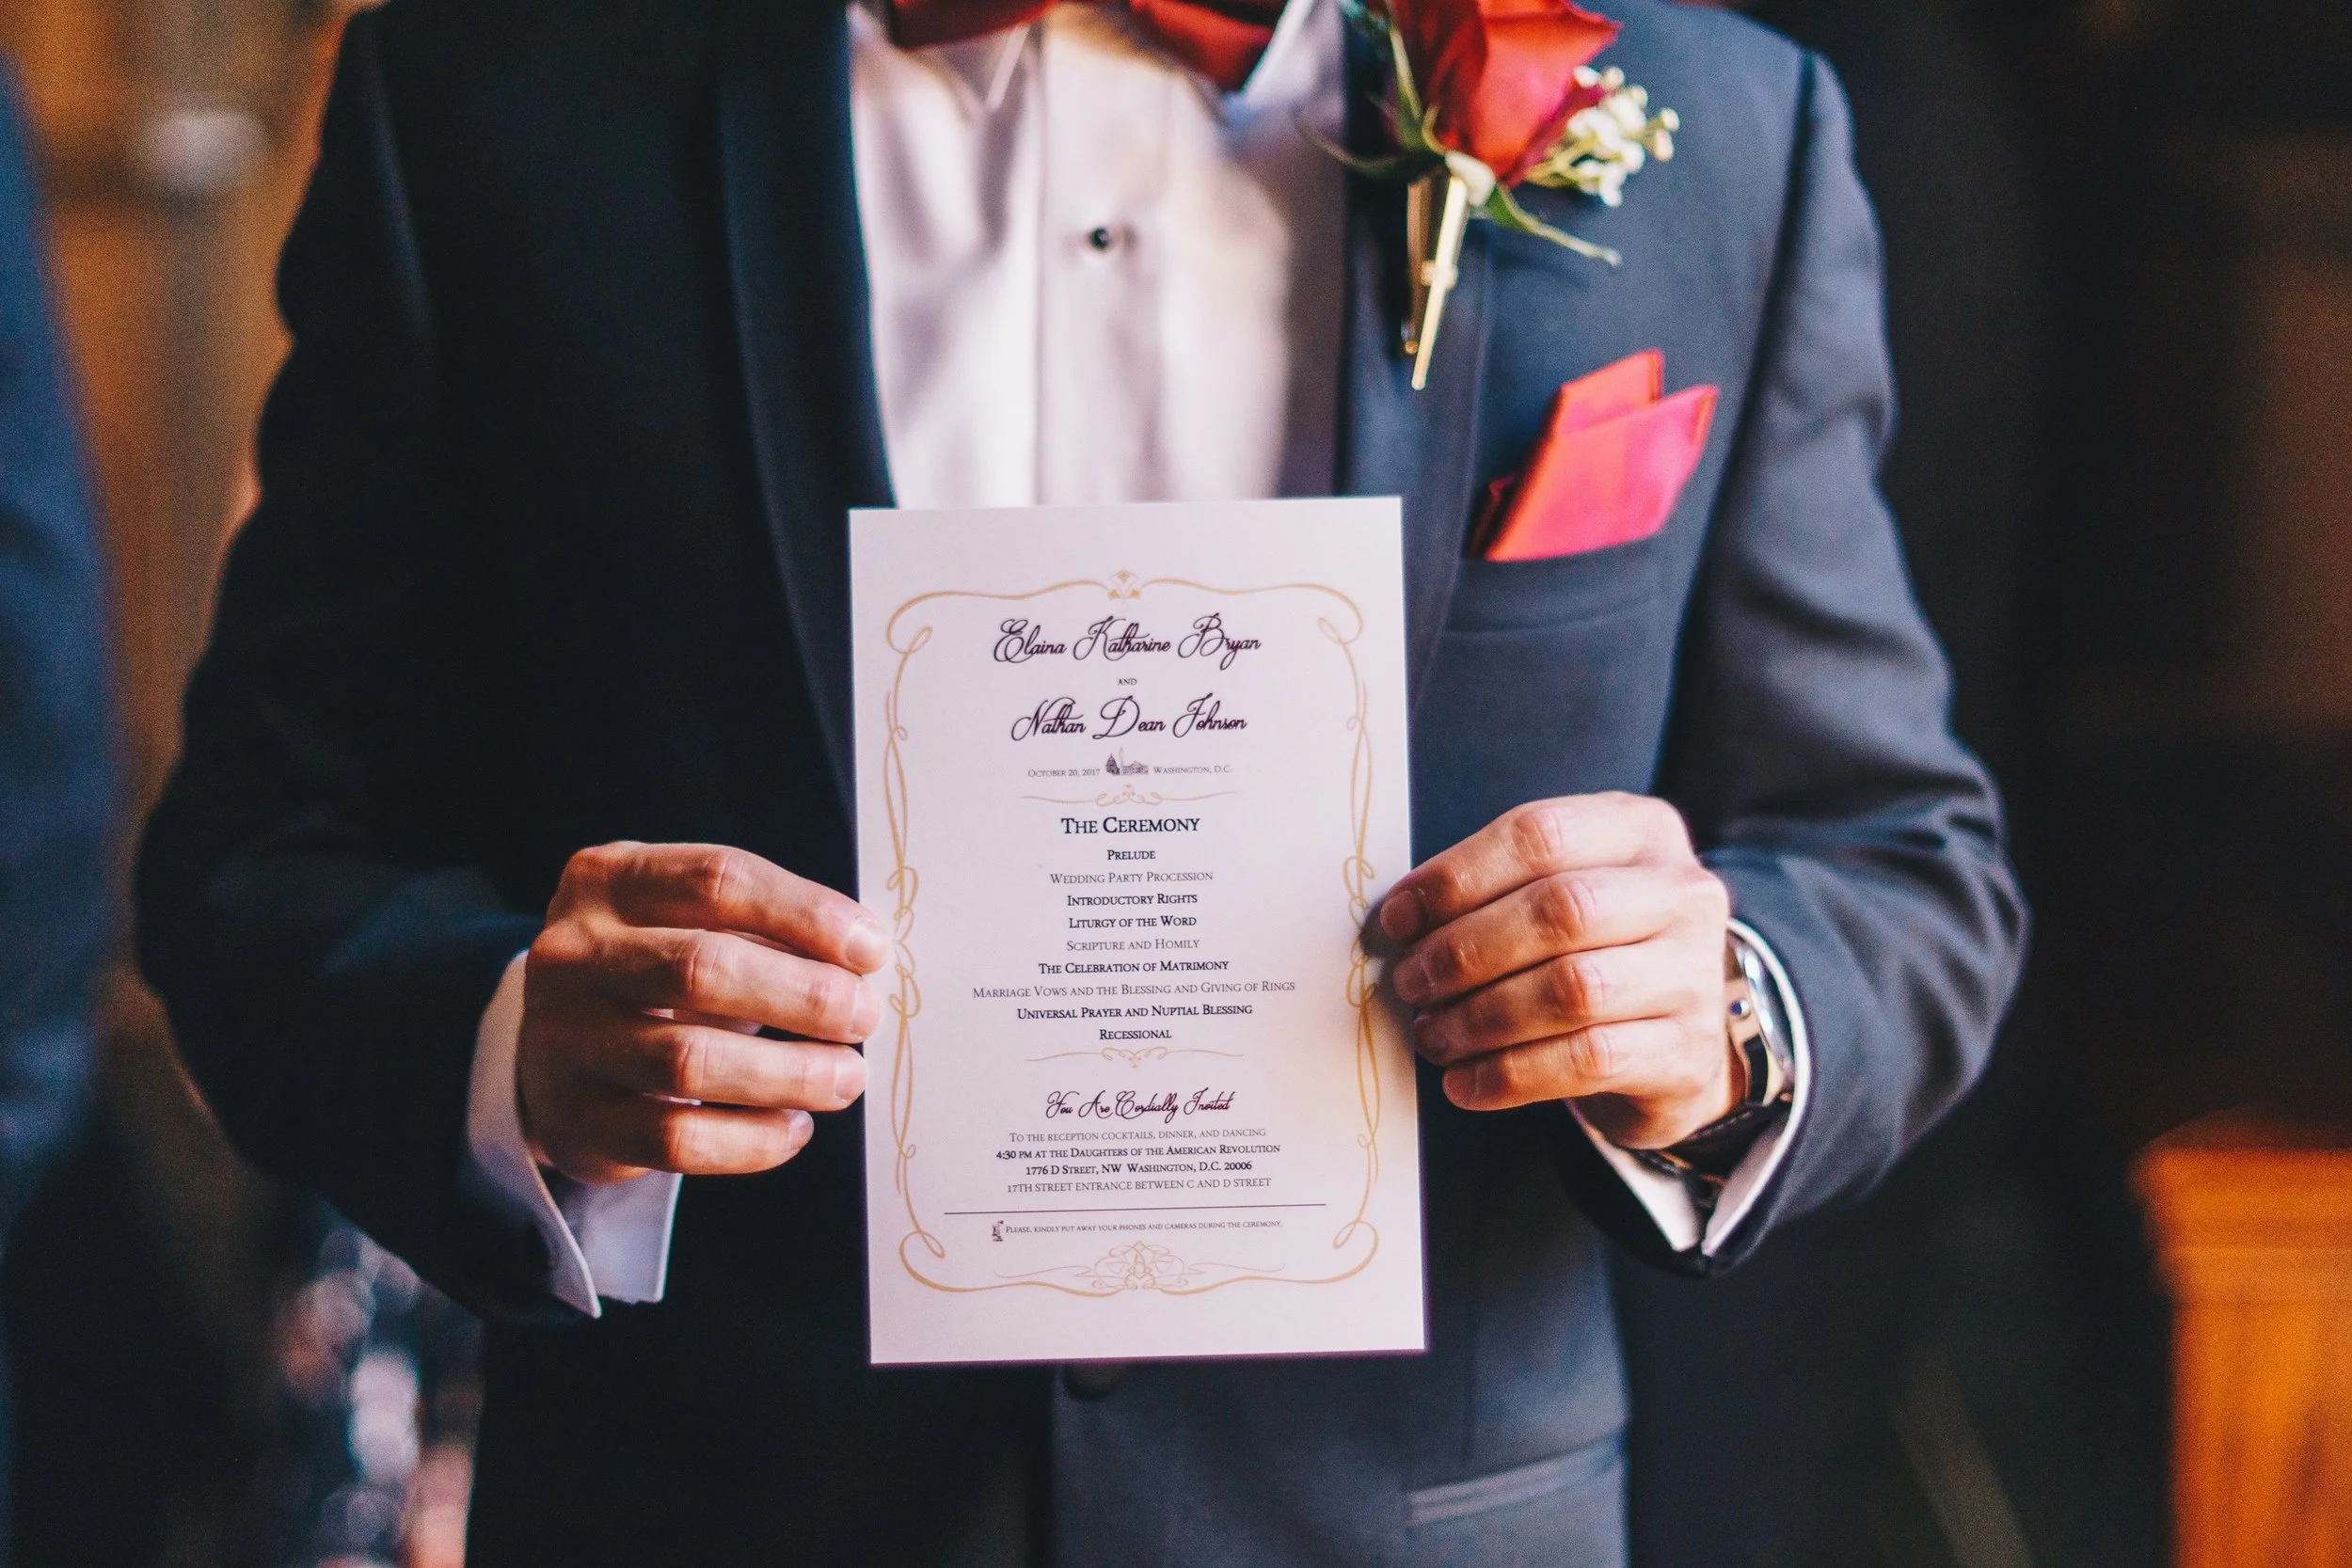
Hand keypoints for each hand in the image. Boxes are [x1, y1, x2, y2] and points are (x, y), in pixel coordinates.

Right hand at [518, 842, 887, 1184]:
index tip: (871, 950)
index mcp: (609, 881)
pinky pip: (676, 1139)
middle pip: (700, 968)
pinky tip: (794, 1127)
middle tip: (864, 1017)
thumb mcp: (687, 921)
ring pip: (688, 1062)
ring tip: (846, 1077)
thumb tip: (863, 957)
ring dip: (789, 1072)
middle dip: (804, 996)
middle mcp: (573, 955)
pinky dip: (752, 1139)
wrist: (556, 1054)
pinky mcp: (577, 1122)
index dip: (806, 914)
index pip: (718, 881)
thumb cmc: (653, 971)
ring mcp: (565, 1041)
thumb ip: (763, 927)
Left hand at [1378, 793, 1738, 1147]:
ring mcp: (1694, 975)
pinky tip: (1466, 1082)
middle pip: (1560, 910)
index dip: (1457, 877)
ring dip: (1480, 1017)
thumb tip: (1401, 920)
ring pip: (1574, 989)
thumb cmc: (1597, 952)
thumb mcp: (1562, 894)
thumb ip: (1496, 892)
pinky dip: (1510, 1074)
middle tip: (1410, 983)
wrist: (1675, 1042)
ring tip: (1432, 1034)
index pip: (1540, 835)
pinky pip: (1586, 1060)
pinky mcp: (1686, 1052)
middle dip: (1464, 951)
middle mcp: (1682, 894)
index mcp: (1641, 831)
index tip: (1399, 919)